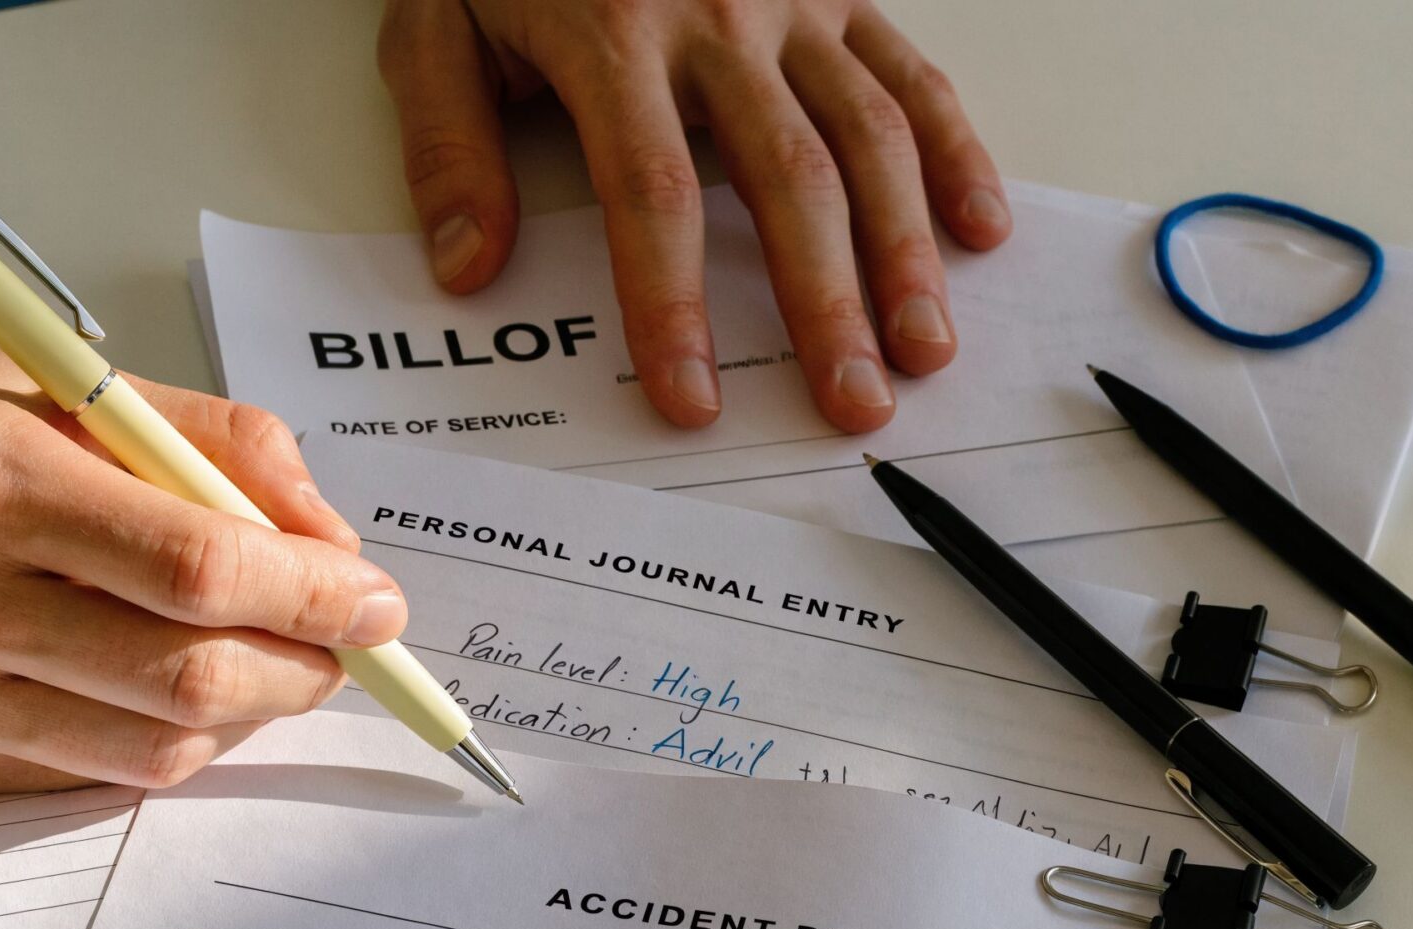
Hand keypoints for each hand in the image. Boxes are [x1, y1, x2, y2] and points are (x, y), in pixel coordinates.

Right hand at [0, 294, 404, 795]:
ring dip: (241, 715)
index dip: (312, 595)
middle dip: (299, 669)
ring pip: (144, 748)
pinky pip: (77, 774)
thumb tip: (328, 541)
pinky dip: (154, 739)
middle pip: (183, 677)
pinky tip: (169, 690)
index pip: (195, 568)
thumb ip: (209, 446)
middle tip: (342, 643)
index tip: (375, 600)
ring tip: (267, 664)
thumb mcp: (57, 377)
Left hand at [378, 0, 1009, 433]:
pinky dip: (956, 150)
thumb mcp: (434, 22)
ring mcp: (794, 1)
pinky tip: (978, 229)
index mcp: (613, 35)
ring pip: (868, 135)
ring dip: (905, 249)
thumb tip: (469, 266)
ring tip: (923, 350)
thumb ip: (446, 143)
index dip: (675, 305)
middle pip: (786, 180)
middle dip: (826, 303)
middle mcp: (719, 17)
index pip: (653, 194)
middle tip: (853, 404)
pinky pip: (911, 72)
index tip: (691, 398)